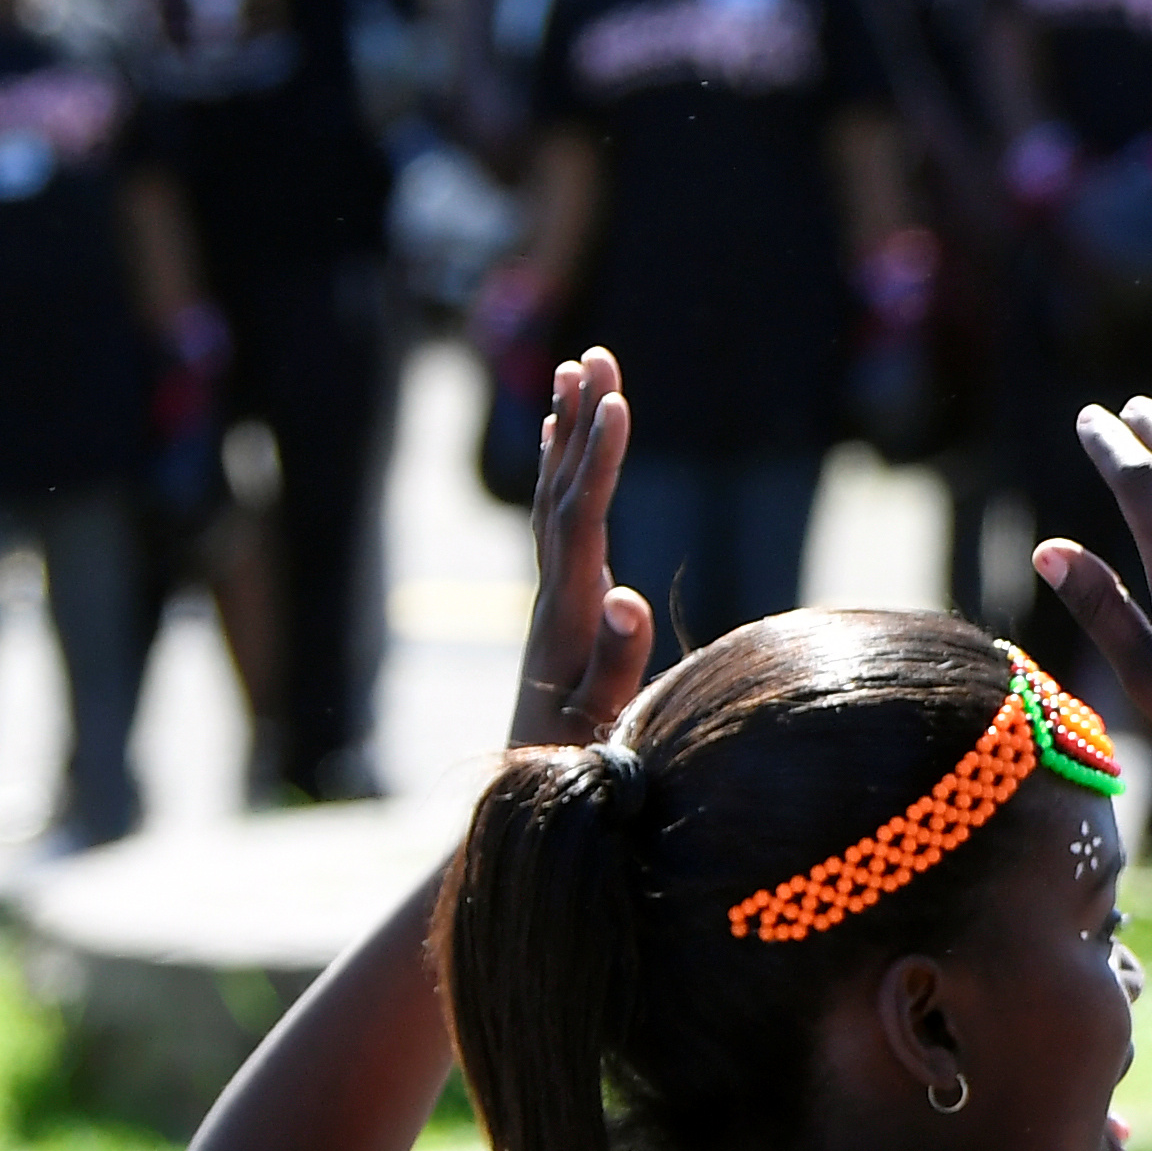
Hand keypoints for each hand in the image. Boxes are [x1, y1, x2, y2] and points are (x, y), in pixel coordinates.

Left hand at [510, 347, 654, 746]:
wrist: (525, 795)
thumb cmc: (574, 764)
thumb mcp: (602, 721)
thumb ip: (614, 663)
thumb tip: (626, 595)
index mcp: (566, 614)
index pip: (582, 520)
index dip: (598, 460)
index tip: (616, 401)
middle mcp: (552, 593)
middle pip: (561, 491)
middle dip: (580, 423)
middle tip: (592, 355)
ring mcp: (552, 596)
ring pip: (555, 498)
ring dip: (568, 434)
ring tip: (576, 373)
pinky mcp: (560, 605)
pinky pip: (559, 520)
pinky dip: (563, 472)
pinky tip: (564, 442)